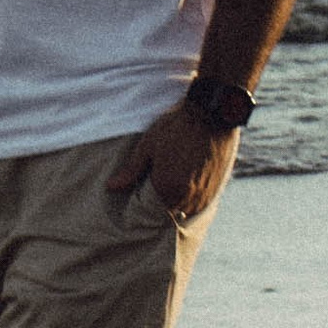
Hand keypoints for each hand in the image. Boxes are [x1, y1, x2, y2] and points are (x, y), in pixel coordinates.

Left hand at [105, 105, 238, 225]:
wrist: (211, 116)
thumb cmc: (176, 128)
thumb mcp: (148, 146)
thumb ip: (131, 171)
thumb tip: (111, 187)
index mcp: (167, 189)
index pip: (149, 210)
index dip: (143, 200)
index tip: (141, 188)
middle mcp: (187, 198)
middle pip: (168, 211)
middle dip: (160, 202)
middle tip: (157, 181)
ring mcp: (204, 197)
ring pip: (185, 211)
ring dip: (177, 202)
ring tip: (173, 181)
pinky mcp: (216, 191)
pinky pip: (199, 206)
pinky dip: (191, 199)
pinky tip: (186, 183)